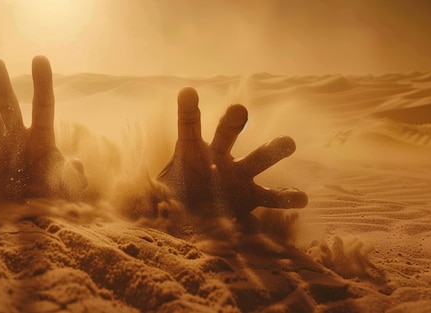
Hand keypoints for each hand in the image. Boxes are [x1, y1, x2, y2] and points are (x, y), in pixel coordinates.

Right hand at [0, 56, 86, 201]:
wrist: (33, 226)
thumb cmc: (55, 206)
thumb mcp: (68, 191)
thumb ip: (73, 178)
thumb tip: (77, 163)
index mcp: (43, 142)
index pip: (43, 106)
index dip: (42, 83)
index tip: (39, 58)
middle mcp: (21, 141)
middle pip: (10, 106)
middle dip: (2, 84)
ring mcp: (2, 151)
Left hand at [157, 87, 306, 222]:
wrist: (191, 220)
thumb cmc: (174, 200)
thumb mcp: (159, 194)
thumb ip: (151, 192)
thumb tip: (129, 198)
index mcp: (191, 152)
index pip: (188, 128)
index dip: (187, 111)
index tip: (187, 92)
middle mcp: (218, 157)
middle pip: (227, 134)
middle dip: (233, 121)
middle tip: (239, 109)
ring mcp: (238, 176)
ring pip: (258, 159)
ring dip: (273, 149)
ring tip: (288, 142)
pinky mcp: (251, 198)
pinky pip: (271, 197)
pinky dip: (286, 197)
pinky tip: (301, 198)